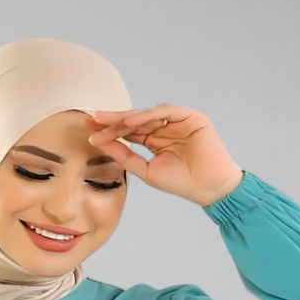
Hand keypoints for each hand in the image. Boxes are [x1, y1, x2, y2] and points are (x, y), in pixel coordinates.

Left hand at [85, 105, 243, 206]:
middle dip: (114, 120)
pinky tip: (131, 120)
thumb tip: (102, 144)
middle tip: (93, 119)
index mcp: (157, 141)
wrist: (209, 188)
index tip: (90, 134)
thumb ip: (126, 156)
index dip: (111, 132)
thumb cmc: (182, 183)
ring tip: (107, 121)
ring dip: (126, 117)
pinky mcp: (191, 117)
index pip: (130, 133)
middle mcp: (166, 128)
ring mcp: (178, 121)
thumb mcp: (147, 171)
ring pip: (147, 114)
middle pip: (135, 120)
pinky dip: (148, 115)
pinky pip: (165, 111)